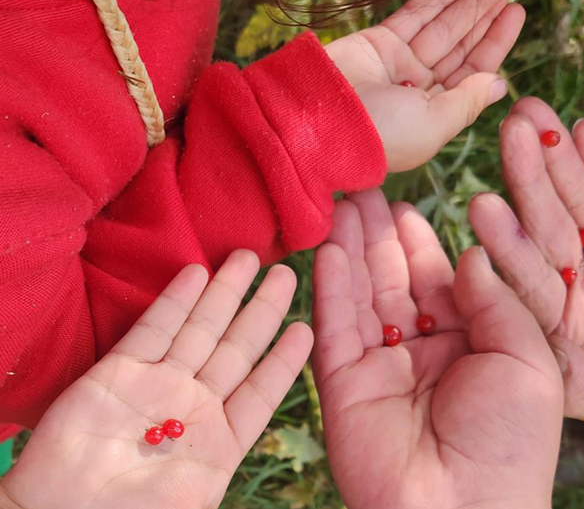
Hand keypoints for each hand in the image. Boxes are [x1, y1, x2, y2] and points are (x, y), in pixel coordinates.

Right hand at [0, 251, 312, 508]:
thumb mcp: (196, 501)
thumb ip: (223, 468)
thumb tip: (253, 454)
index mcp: (220, 440)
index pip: (262, 390)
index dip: (284, 359)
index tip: (305, 328)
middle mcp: (194, 406)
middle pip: (237, 348)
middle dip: (262, 311)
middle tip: (286, 274)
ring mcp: (157, 385)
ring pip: (201, 330)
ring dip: (225, 293)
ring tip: (251, 258)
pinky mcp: (118, 372)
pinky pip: (154, 329)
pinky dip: (175, 301)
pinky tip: (197, 273)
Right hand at [311, 189, 562, 508]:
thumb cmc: (512, 442)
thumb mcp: (527, 359)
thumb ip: (495, 301)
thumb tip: (469, 254)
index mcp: (472, 344)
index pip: (440, 281)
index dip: (420, 243)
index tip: (402, 203)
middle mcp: (424, 352)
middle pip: (395, 281)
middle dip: (377, 236)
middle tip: (360, 189)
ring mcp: (381, 367)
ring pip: (362, 295)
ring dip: (349, 250)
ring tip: (338, 203)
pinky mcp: (344, 384)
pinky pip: (336, 326)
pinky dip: (330, 287)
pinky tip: (328, 247)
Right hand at [325, 0, 523, 171]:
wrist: (319, 124)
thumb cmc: (380, 136)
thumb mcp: (434, 126)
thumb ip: (468, 101)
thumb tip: (498, 83)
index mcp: (437, 114)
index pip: (474, 71)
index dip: (496, 42)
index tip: (515, 13)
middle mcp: (420, 88)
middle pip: (461, 44)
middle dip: (485, 14)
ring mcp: (399, 64)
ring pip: (442, 25)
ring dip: (467, 0)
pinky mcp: (379, 44)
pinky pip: (415, 14)